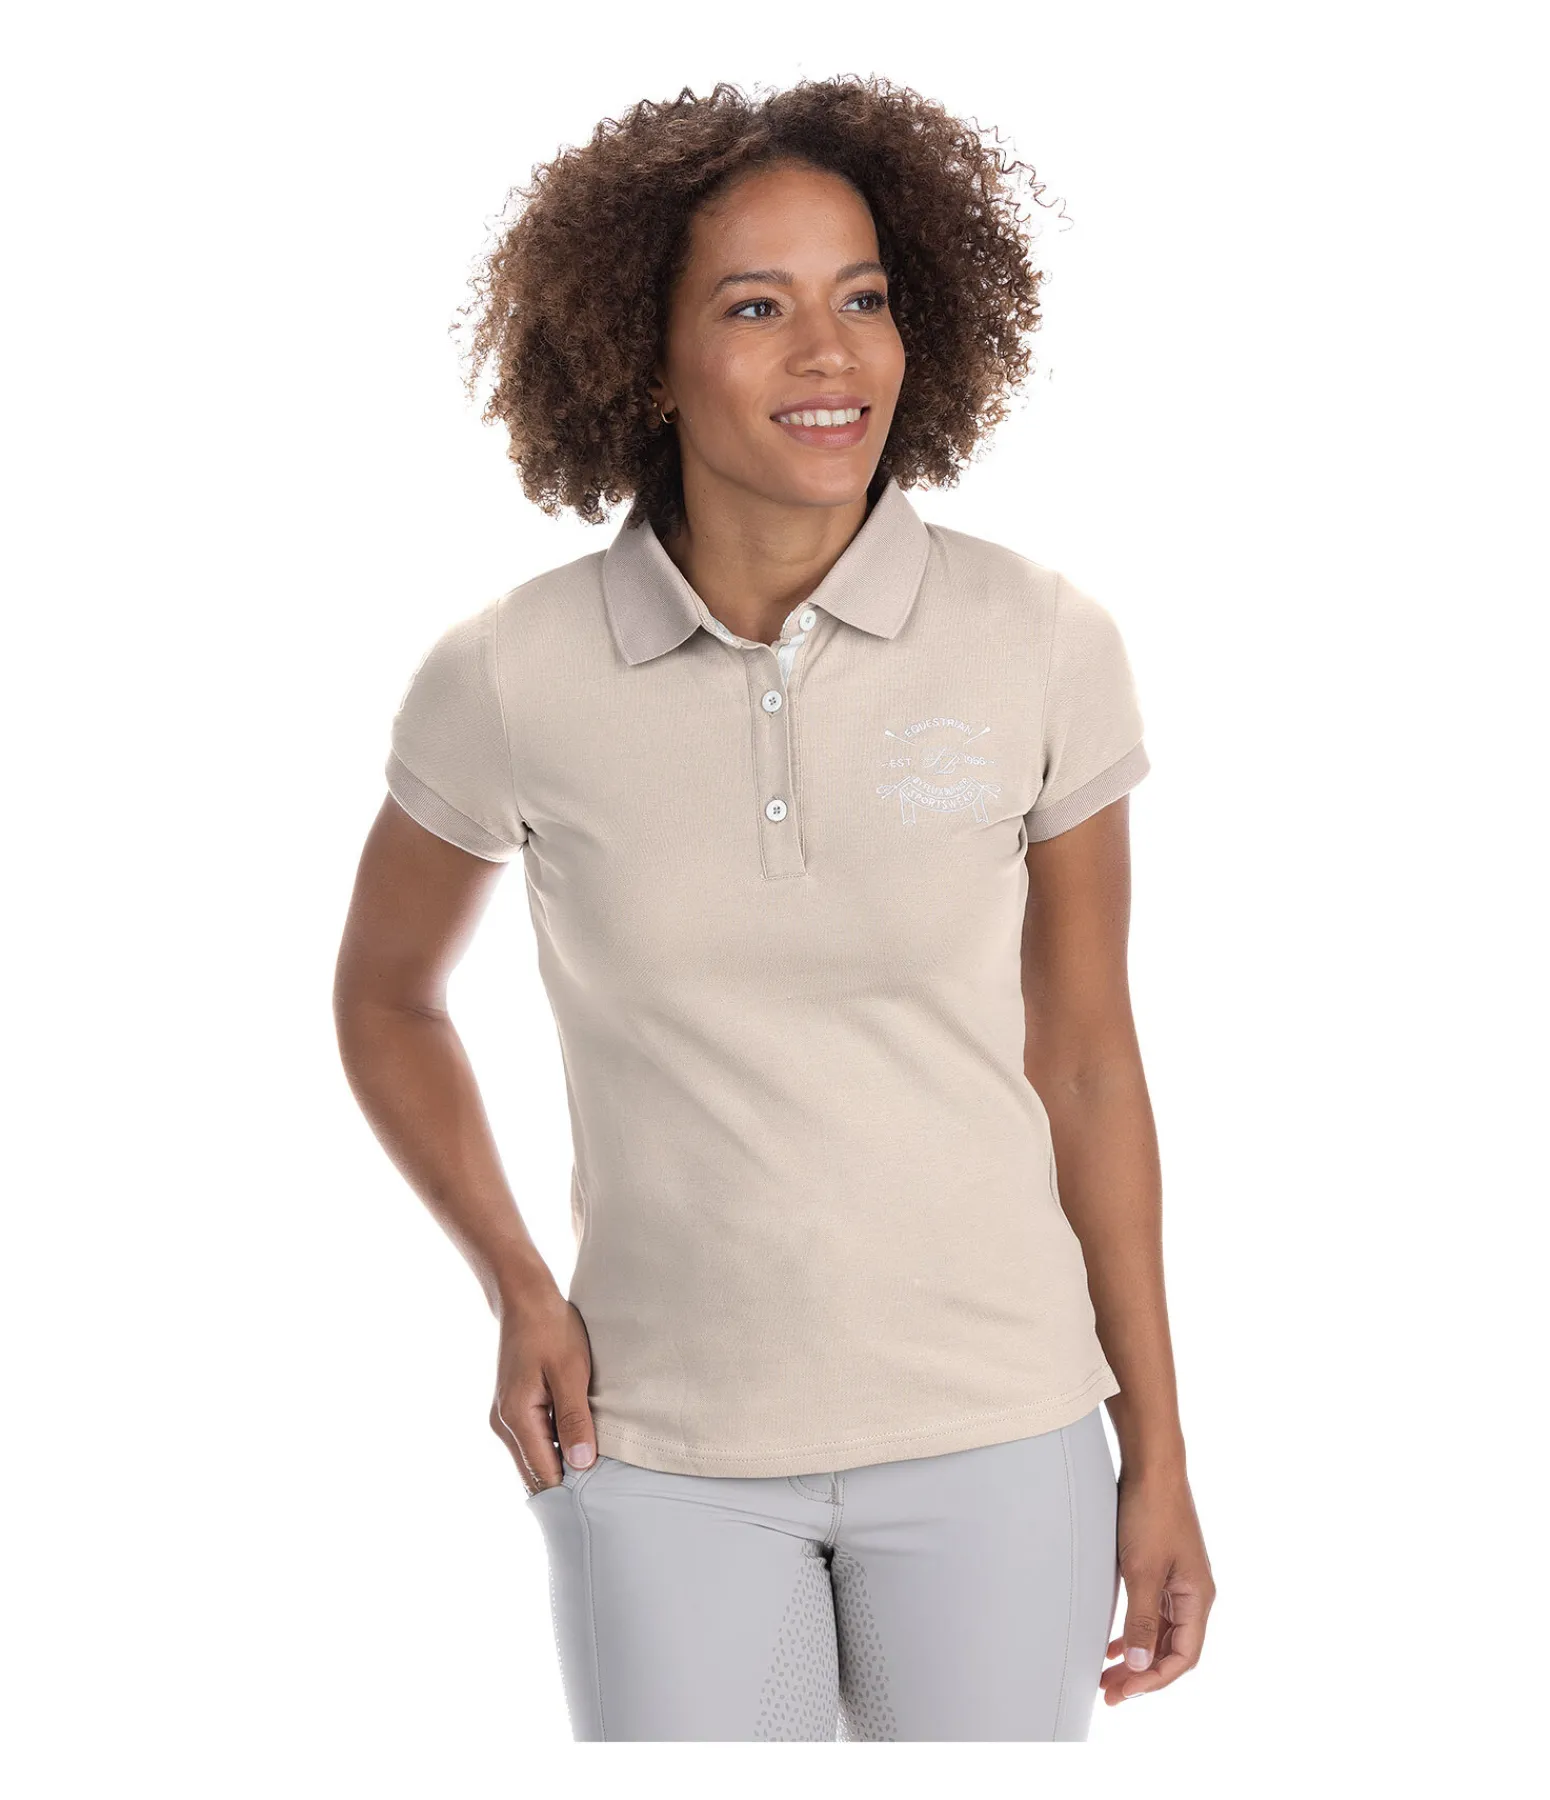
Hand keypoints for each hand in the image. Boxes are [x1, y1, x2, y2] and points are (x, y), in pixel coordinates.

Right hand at [488, 1282, 597, 1495]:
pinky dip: (553, 1444)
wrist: (525, 1299)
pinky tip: (576, 1434)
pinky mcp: (511, 1408)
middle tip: (603, 1481)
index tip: (602, 1491)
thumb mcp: (570, 1372)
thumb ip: (574, 1419)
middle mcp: (503, 1424)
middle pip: (535, 1473)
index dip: (572, 1487)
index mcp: (516, 1418)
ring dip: (560, 1461)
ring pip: (533, 1458)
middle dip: (566, 1480)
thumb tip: (581, 1465)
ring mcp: (504, 1417)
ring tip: (594, 1455)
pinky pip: (532, 1440)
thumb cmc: (551, 1330)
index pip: (544, 1474)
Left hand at [1100, 1464, 1214, 1705]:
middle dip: (1142, 1674)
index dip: (1154, 1680)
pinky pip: (1153, 1612)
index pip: (1183, 1657)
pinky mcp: (1163, 1566)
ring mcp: (1179, 1579)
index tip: (1123, 1692)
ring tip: (1108, 1675)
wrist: (1152, 1466)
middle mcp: (1194, 1593)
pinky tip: (1114, 1643)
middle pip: (1172, 1649)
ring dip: (1137, 1655)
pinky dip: (1135, 1631)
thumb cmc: (1150, 1513)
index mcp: (1197, 1598)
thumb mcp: (1142, 1570)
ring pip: (1161, 1633)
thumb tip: (1141, 1666)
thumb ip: (1142, 1620)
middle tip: (1109, 1692)